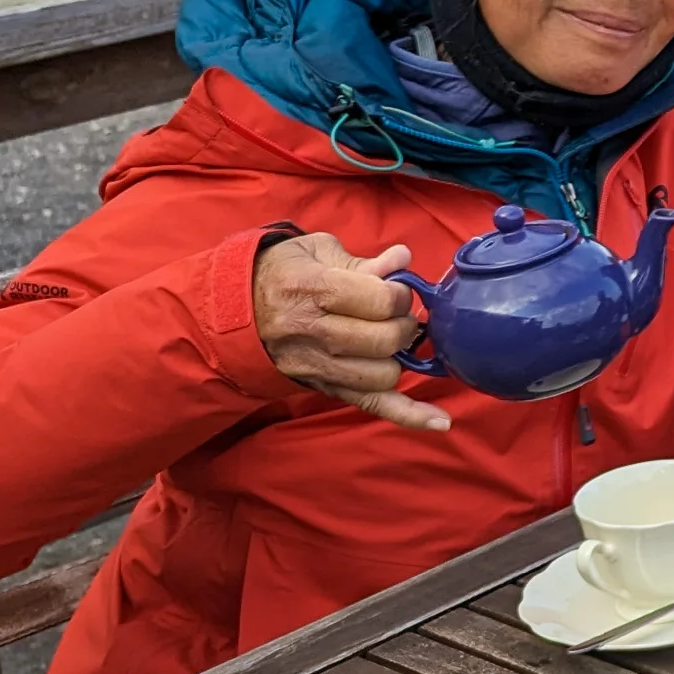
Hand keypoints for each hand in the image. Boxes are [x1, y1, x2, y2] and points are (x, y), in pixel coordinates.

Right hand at [251, 231, 450, 430]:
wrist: (234, 309)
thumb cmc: (283, 272)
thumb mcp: (316, 251)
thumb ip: (363, 261)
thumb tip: (402, 259)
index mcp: (312, 289)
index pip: (379, 301)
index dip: (400, 295)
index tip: (396, 290)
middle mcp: (312, 331)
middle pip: (384, 341)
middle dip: (404, 326)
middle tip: (397, 315)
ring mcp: (315, 365)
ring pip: (382, 376)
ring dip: (399, 358)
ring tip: (390, 341)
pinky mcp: (322, 386)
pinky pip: (371, 405)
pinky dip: (408, 415)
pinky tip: (439, 422)